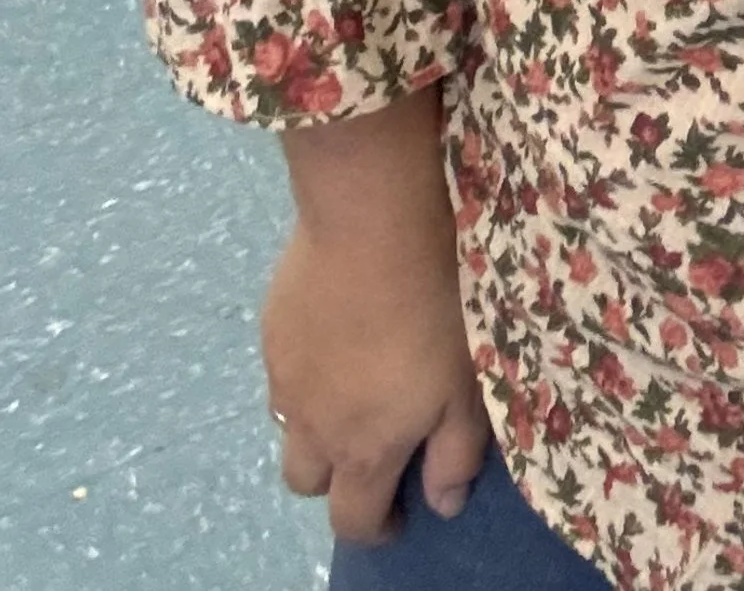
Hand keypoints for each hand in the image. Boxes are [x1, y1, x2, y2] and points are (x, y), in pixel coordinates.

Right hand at [263, 99, 491, 543]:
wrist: (374, 221)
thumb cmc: (436, 304)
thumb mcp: (466, 383)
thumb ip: (455, 450)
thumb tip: (442, 503)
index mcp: (365, 448)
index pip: (354, 519)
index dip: (376, 527)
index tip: (398, 514)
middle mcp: (313, 426)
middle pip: (307, 483)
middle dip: (337, 479)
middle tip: (373, 445)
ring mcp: (284, 377)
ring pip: (288, 427)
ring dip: (316, 425)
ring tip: (354, 386)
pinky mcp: (271, 330)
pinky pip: (283, 372)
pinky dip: (307, 372)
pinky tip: (339, 331)